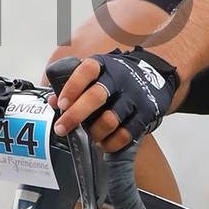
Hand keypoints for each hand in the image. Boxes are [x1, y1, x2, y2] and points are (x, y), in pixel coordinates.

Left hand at [53, 48, 182, 151]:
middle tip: (61, 129)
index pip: (86, 70)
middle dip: (75, 116)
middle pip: (96, 97)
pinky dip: (111, 143)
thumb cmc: (117, 77)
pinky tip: (105, 142)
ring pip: (109, 120)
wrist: (156, 75)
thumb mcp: (98, 73)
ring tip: (88, 136)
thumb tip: (52, 101)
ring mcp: (135, 96)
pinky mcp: (147, 112)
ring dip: (94, 133)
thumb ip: (74, 86)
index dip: (72, 87)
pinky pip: (125, 134)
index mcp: (104, 65)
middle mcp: (120, 78)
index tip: (60, 103)